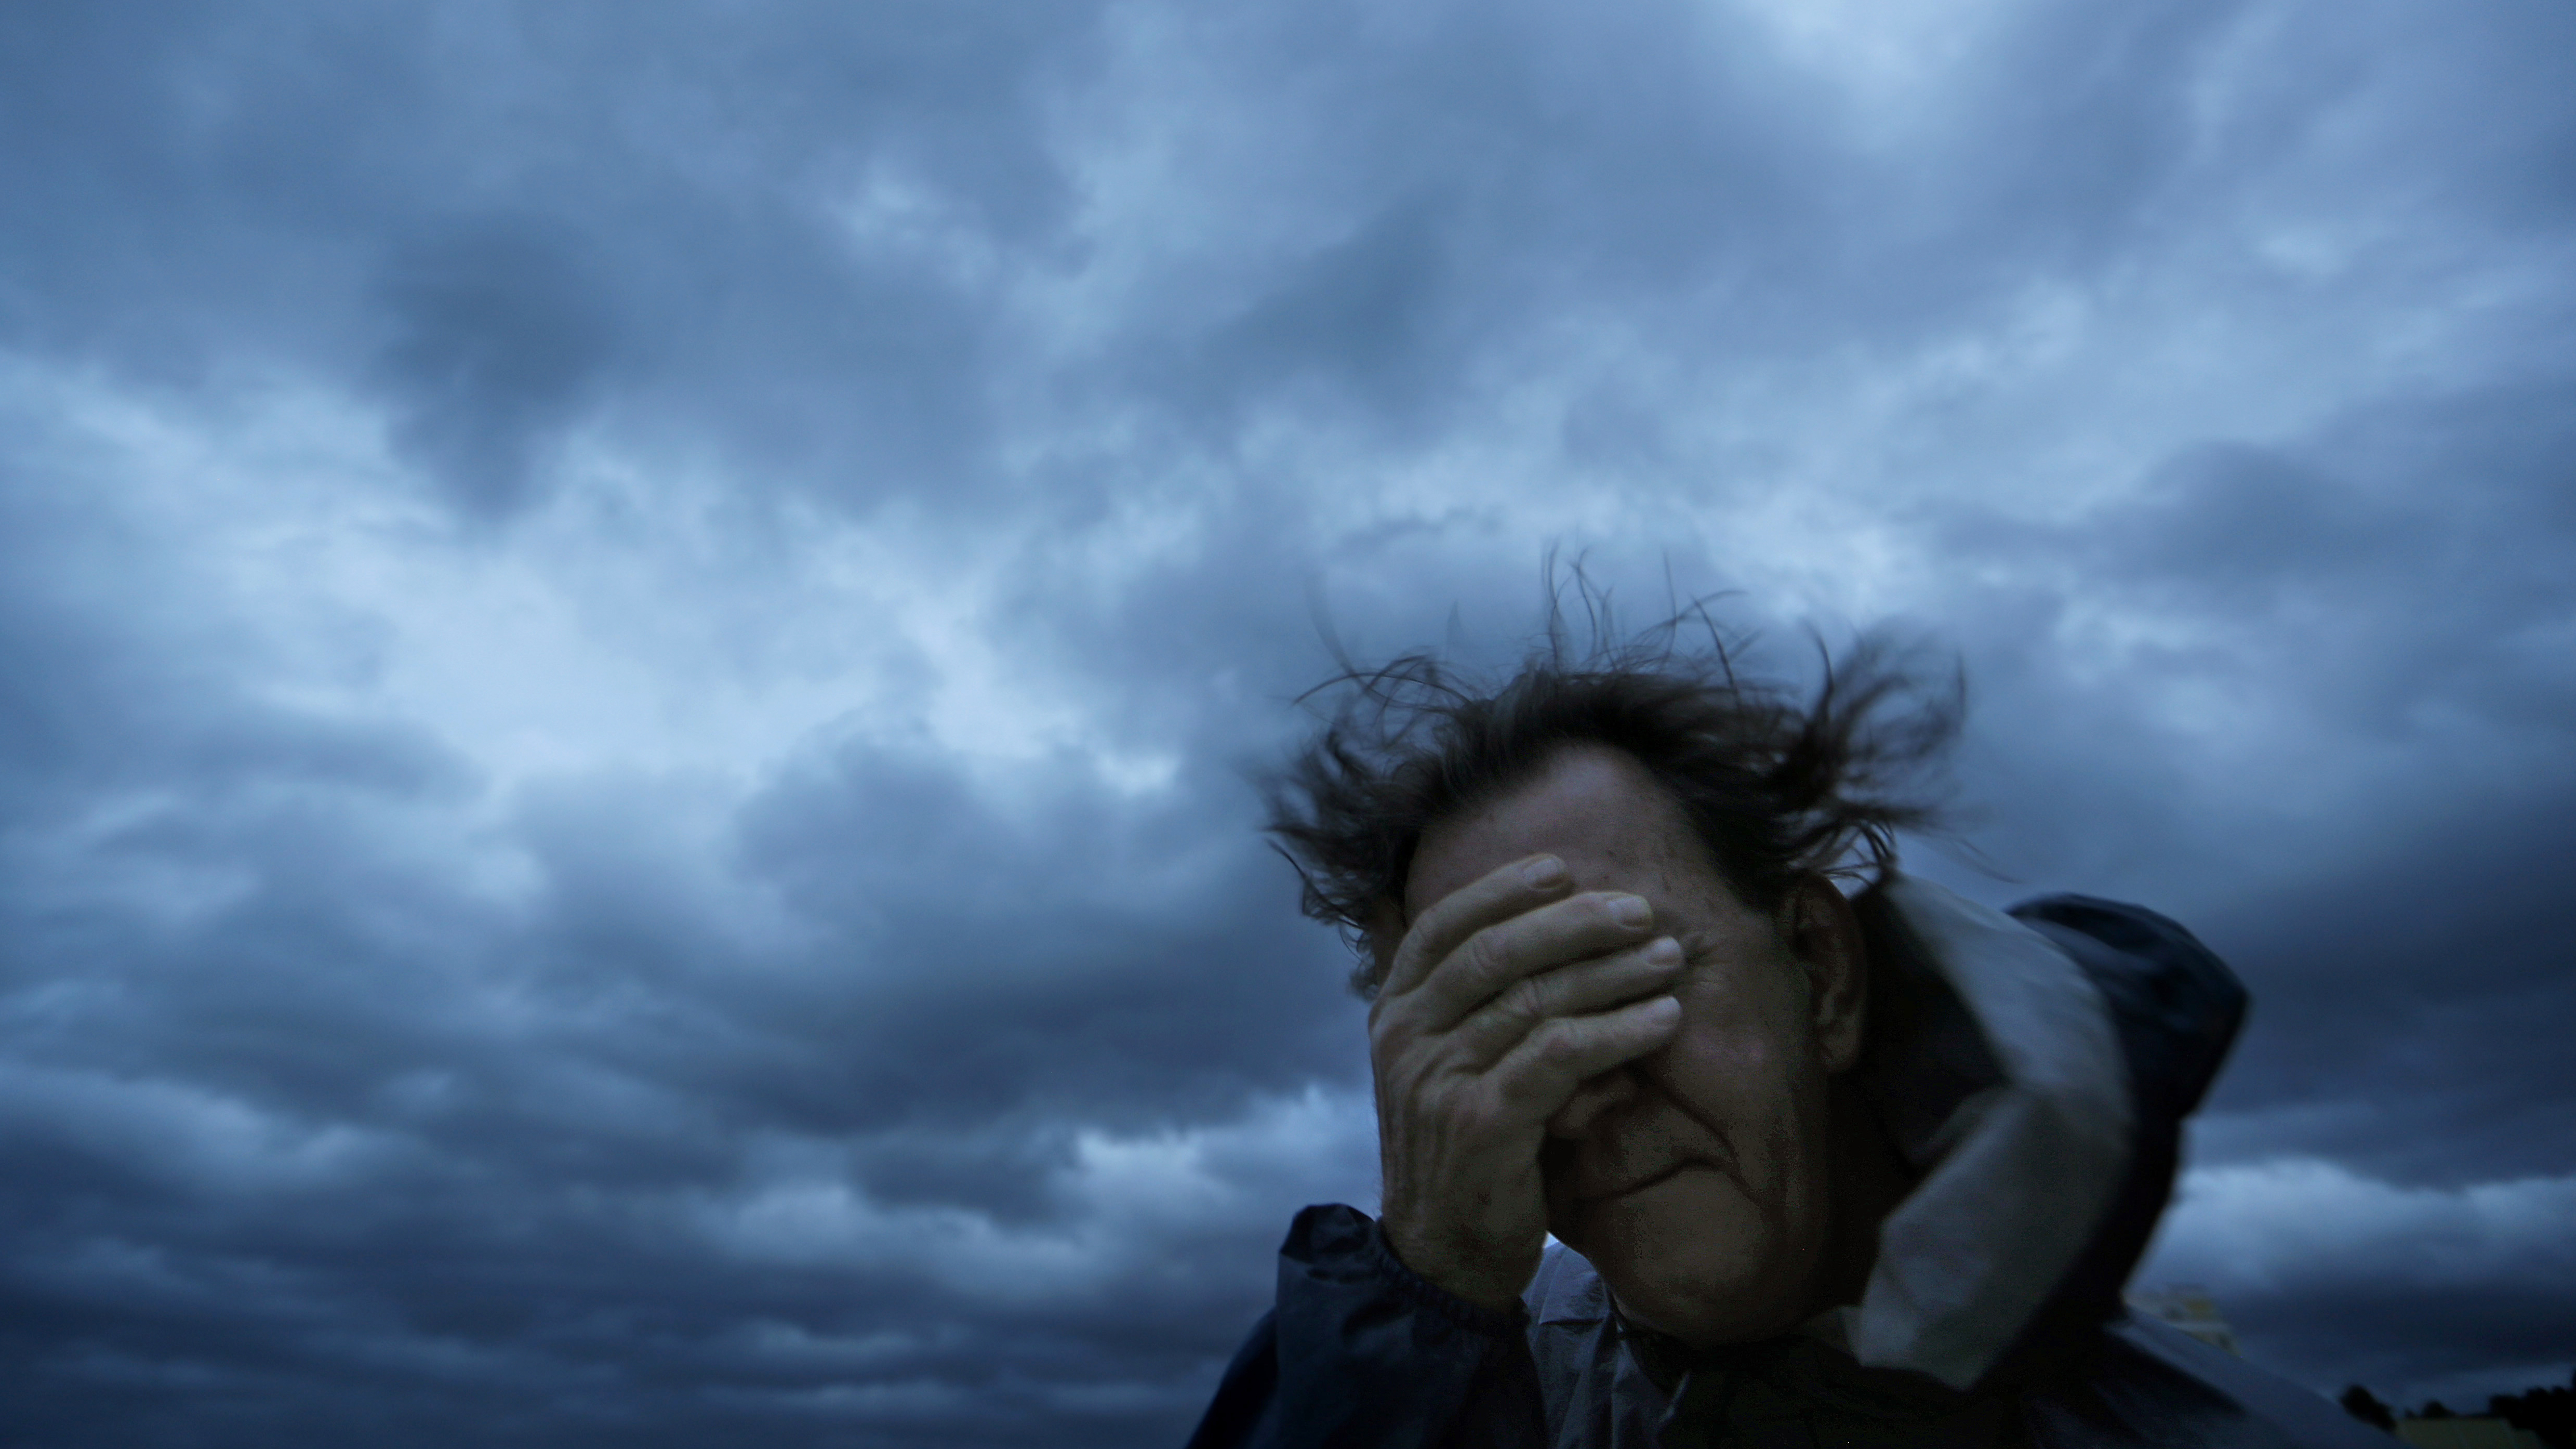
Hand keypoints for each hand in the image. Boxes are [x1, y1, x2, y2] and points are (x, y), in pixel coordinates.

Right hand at [1368, 854, 1685, 1310]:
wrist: (1442, 1254)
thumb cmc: (1460, 1149)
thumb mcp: (1442, 1065)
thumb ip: (1463, 1002)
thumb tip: (1507, 923)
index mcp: (1395, 1013)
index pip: (1441, 926)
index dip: (1500, 890)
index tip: (1560, 869)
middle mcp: (1407, 1038)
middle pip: (1494, 954)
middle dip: (1572, 924)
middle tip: (1639, 912)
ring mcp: (1439, 1080)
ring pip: (1533, 1001)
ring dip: (1611, 975)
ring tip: (1667, 960)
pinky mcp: (1482, 1122)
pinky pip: (1558, 1056)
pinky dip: (1616, 1032)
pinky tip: (1661, 1020)